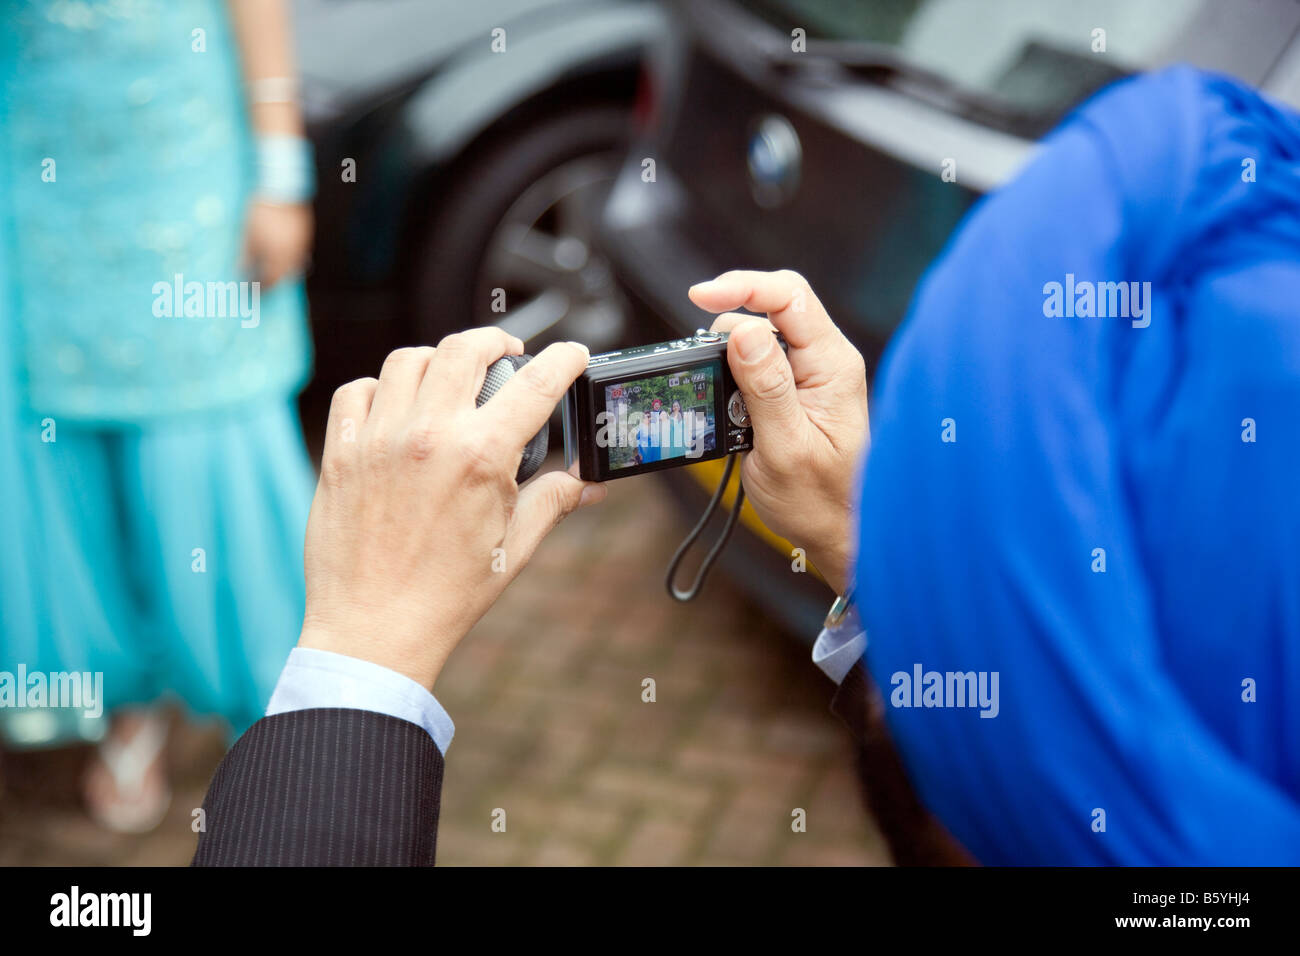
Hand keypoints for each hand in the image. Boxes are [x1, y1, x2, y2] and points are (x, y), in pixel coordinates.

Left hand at [241, 200, 312, 288]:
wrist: (284, 191)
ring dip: (284, 271)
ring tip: (273, 271)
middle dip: (274, 282)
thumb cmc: (262, 213)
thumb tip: (241, 271)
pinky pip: (299, 255)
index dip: (262, 289)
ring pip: (294, 267)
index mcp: (278, 257)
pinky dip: (291, 259)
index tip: (253, 293)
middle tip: (263, 284)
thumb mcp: (249, 235)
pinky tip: (283, 254)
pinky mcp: (305, 236)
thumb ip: (246, 256)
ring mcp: (302, 246)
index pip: (271, 281)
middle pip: (285, 276)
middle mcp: (293, 256)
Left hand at [298, 331, 605, 689]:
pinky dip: (380, 388)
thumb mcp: (515, 548)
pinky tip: (396, 407)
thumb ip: (554, 502)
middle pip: (464, 348)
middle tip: (507, 352)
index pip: (535, 383)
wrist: (375, 631)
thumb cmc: (447, 597)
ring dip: (438, 360)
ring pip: (408, 359)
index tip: (573, 353)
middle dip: (495, 340)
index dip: (564, 359)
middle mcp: (428, 435)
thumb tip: (588, 484)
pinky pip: (356, 392)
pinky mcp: (341, 454)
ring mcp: (379, 440)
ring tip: (451, 378)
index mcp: (481, 456)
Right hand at [689, 270, 868, 594]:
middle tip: (706, 362)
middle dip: (731, 319)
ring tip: (723, 398)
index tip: (699, 296)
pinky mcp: (793, 388)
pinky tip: (728, 399)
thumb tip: (741, 331)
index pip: (790, 297)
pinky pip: (759, 358)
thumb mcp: (785, 447)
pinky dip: (734, 368)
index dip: (742, 288)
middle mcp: (825, 360)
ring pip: (761, 331)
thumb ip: (765, 387)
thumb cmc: (819, 500)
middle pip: (773, 305)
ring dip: (730, 350)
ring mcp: (810, 372)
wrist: (835, 532)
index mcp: (833, 365)